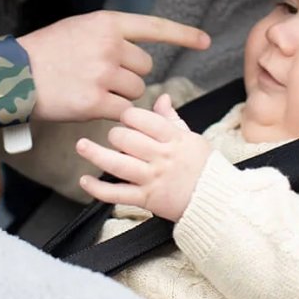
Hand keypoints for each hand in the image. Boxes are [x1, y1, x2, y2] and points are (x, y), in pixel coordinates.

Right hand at [17, 11, 209, 122]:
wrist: (12, 75)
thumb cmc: (45, 52)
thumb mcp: (78, 29)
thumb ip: (108, 36)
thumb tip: (135, 52)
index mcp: (107, 23)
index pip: (154, 27)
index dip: (182, 35)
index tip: (205, 41)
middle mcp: (109, 46)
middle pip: (146, 67)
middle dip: (130, 75)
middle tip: (101, 76)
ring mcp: (103, 74)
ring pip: (136, 91)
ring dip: (121, 96)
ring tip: (90, 88)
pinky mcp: (95, 102)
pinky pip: (123, 112)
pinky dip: (113, 114)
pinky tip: (90, 106)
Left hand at [75, 94, 212, 221]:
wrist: (217, 202)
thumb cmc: (205, 167)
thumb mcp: (192, 138)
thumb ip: (171, 118)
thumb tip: (161, 97)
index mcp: (174, 139)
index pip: (144, 120)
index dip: (129, 116)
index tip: (126, 118)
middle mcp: (161, 157)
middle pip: (127, 139)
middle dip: (116, 135)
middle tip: (115, 137)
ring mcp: (152, 179)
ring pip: (117, 164)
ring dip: (95, 153)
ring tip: (81, 145)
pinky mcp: (146, 200)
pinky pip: (117, 194)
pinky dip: (98, 188)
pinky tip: (85, 181)